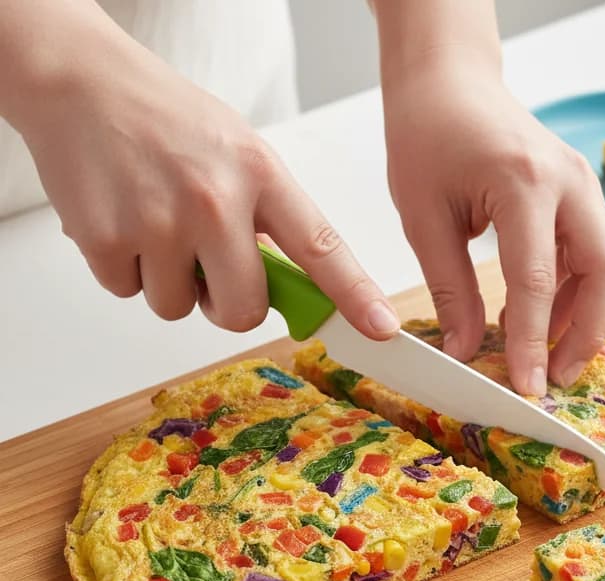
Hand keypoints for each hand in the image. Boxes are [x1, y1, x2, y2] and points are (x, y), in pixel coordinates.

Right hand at [13, 24, 398, 337]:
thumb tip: (296, 290)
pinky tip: (122, 218)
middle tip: (209, 268)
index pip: (321, 247)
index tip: (379, 329)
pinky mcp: (107, 239)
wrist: (78, 80)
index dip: (354, 295)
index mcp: (259, 174)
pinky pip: (130, 293)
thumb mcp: (239, 153)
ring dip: (169, 282)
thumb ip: (270, 219)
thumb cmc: (166, 121)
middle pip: (244, 311)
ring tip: (155, 222)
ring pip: (179, 308)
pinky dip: (125, 268)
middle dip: (228, 306)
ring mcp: (160, 221)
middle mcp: (215, 199)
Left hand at [383, 65, 604, 393]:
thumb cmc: (428, 135)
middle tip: (553, 377)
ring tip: (540, 353)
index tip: (526, 388)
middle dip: (587, 334)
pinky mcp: (581, 194)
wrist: (449, 80)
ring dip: (582, 317)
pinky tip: (534, 316)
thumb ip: (451, 288)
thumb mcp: (424, 218)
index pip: (537, 280)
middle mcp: (569, 180)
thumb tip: (466, 351)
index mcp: (523, 181)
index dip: (533, 342)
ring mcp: (583, 184)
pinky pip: (591, 253)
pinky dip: (572, 292)